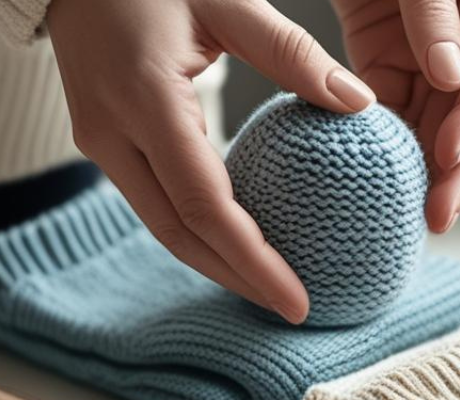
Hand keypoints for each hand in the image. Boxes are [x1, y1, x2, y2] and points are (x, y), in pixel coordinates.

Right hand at [46, 0, 376, 323]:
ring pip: (163, 225)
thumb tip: (359, 104)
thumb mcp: (227, 0)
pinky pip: (155, 201)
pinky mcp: (103, 141)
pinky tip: (236, 241)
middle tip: (291, 308)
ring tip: (271, 286)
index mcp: (145, 100)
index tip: (298, 299)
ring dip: (216, 262)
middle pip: (179, 234)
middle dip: (237, 279)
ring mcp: (100, 142)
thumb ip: (293, 54)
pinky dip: (198, 230)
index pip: (206, 207)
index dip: (253, 262)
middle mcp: (113, 134)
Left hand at [333, 0, 459, 232]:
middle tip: (436, 215)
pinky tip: (379, 181)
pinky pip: (394, 117)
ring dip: (426, 174)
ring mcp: (433, 65)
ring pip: (438, 131)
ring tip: (410, 215)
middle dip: (459, 172)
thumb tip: (448, 76)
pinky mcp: (390, 70)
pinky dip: (388, 150)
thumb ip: (435, 13)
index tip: (447, 155)